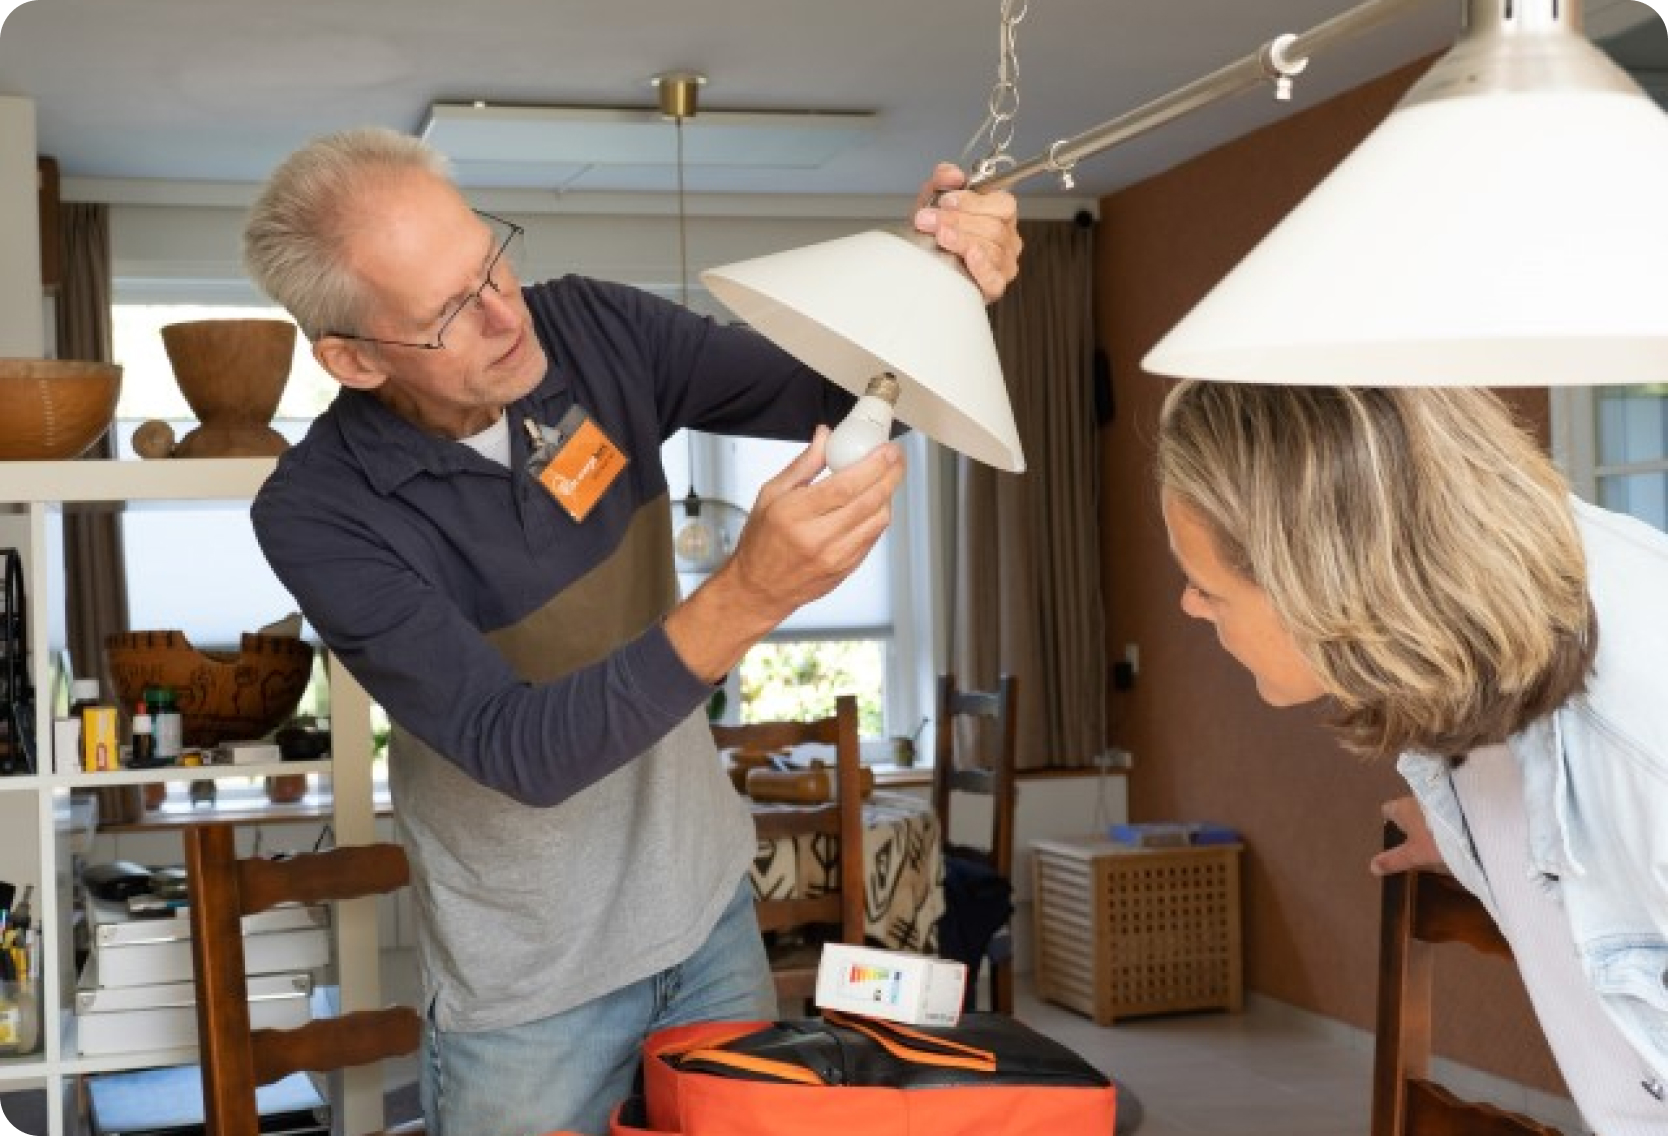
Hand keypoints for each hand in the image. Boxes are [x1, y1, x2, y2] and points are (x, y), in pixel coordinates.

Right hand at [666, 428, 905, 680]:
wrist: (760, 588)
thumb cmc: (762, 541)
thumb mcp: (771, 494)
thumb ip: (803, 464)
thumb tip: (825, 436)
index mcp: (795, 515)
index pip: (845, 486)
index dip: (873, 465)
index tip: (886, 450)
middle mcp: (818, 538)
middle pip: (868, 501)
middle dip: (890, 475)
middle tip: (896, 457)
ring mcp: (836, 557)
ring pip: (877, 520)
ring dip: (888, 495)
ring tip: (886, 477)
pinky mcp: (847, 568)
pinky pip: (873, 537)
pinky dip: (879, 515)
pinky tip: (875, 502)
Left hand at [912, 162, 1021, 301]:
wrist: (921, 259)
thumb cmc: (934, 229)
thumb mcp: (934, 199)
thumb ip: (943, 179)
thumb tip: (952, 174)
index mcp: (1000, 213)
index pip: (1002, 204)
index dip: (972, 202)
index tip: (945, 201)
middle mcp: (1007, 237)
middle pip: (994, 228)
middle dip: (957, 221)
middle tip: (930, 219)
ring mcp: (1004, 263)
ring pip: (992, 250)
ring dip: (960, 241)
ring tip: (937, 236)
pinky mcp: (994, 286)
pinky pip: (994, 278)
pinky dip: (982, 266)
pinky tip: (969, 256)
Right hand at [1370, 796, 1446, 876]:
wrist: (1469, 822)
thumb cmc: (1435, 837)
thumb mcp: (1415, 854)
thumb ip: (1394, 860)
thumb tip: (1372, 867)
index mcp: (1400, 809)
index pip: (1388, 810)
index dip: (1389, 820)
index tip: (1392, 830)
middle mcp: (1414, 797)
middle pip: (1407, 808)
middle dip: (1410, 820)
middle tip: (1414, 836)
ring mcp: (1435, 796)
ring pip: (1426, 808)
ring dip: (1429, 818)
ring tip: (1435, 834)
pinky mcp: (1454, 798)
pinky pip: (1443, 808)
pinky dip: (1444, 817)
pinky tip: (1452, 830)